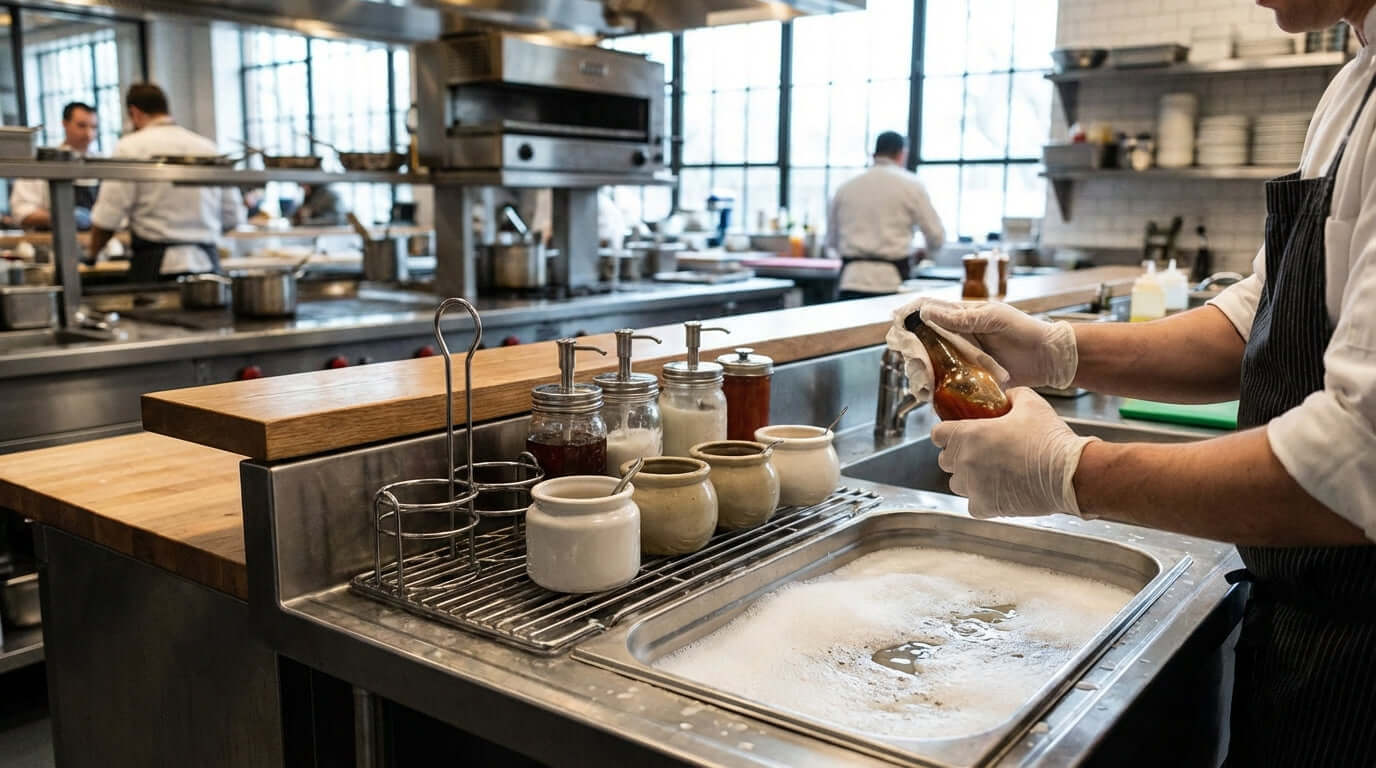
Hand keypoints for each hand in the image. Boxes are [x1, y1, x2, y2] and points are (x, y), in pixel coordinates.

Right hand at [919, 299, 1077, 388]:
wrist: (1048, 358)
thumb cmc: (1025, 331)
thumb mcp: (994, 318)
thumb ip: (962, 318)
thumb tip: (927, 312)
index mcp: (961, 316)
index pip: (927, 310)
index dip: (908, 315)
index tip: (895, 322)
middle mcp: (956, 336)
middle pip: (921, 340)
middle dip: (911, 349)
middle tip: (911, 358)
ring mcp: (961, 357)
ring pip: (928, 363)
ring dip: (920, 370)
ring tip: (921, 378)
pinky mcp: (967, 378)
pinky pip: (944, 382)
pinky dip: (933, 387)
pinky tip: (928, 392)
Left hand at [931, 387, 1097, 518]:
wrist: (1070, 474)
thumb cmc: (1049, 439)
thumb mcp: (1031, 403)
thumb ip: (1012, 395)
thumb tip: (1007, 395)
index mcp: (968, 434)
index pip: (937, 434)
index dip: (947, 433)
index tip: (956, 434)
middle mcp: (965, 461)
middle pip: (945, 460)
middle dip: (958, 455)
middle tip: (979, 452)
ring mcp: (973, 486)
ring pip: (957, 483)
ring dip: (968, 478)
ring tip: (991, 472)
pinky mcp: (986, 507)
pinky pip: (973, 504)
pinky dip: (982, 499)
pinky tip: (998, 491)